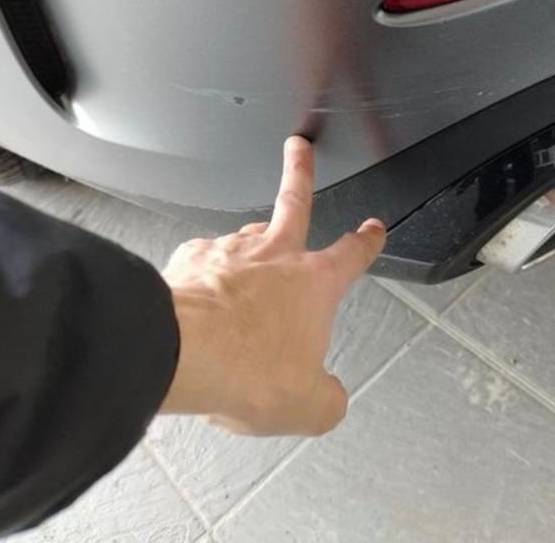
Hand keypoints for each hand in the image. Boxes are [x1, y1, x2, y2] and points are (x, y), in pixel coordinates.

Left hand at [158, 136, 386, 435]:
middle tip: (299, 150)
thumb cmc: (246, 369)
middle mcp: (273, 257)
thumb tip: (327, 400)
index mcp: (314, 283)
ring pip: (244, 233)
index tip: (373, 229)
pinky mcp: (188, 264)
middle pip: (293, 201)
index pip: (351, 253)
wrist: (181, 355)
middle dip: (300, 173)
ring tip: (243, 252)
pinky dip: (201, 273)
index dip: (366, 241)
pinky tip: (197, 291)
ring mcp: (228, 254)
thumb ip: (326, 399)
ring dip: (248, 238)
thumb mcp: (308, 404)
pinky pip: (199, 261)